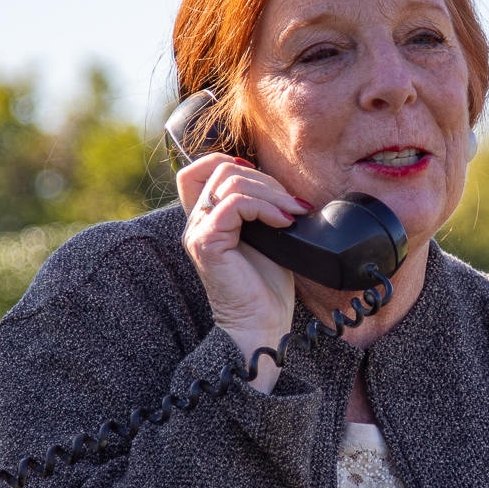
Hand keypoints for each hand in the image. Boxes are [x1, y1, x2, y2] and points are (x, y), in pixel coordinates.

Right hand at [175, 152, 306, 393]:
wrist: (261, 325)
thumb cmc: (266, 288)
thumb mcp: (267, 236)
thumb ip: (261, 208)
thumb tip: (281, 184)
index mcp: (205, 219)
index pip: (198, 168)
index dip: (231, 162)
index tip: (268, 186)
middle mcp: (195, 222)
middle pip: (223, 168)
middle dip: (266, 180)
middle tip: (293, 206)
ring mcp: (198, 231)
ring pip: (231, 182)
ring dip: (271, 193)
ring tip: (292, 214)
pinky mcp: (207, 242)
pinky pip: (235, 203)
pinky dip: (266, 207)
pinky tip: (284, 223)